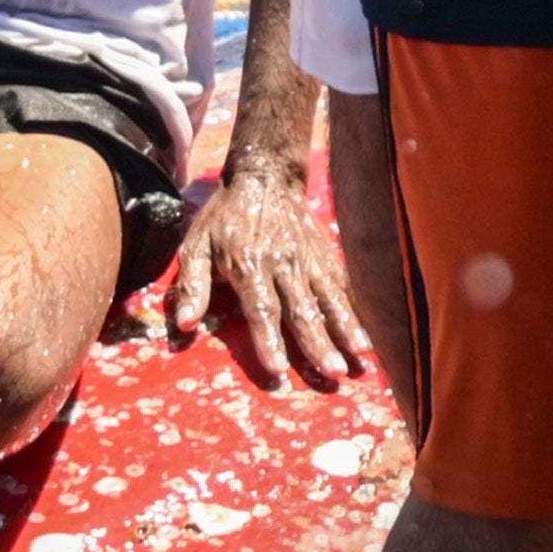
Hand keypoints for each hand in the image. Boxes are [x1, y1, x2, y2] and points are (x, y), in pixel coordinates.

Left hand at [153, 155, 377, 386]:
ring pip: (330, 299)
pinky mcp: (326, 255)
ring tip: (361, 356)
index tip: (280, 369)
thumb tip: (185, 324)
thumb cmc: (225, 218)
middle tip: (335, 374)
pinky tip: (367, 333)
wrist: (266, 177)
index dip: (270, 339)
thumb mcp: (196, 245)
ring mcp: (309, 260)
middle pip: (304, 310)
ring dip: (347, 329)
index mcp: (249, 265)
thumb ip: (193, 285)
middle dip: (319, 344)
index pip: (262, 308)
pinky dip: (356, 310)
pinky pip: (343, 286)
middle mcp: (284, 265)